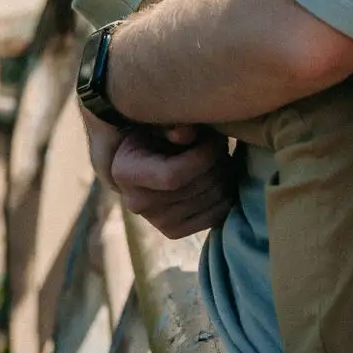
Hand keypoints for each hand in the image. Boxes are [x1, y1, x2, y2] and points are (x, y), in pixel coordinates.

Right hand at [82, 105, 236, 235]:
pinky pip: (216, 216)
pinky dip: (226, 195)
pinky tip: (219, 177)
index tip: (214, 140)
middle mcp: (137, 203)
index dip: (204, 157)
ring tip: (218, 159)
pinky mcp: (174, 231)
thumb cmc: (157, 133)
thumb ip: (171, 123)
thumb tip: (185, 134)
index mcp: (126, 173)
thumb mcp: (160, 121)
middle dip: (218, 161)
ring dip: (224, 175)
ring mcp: (156, 221)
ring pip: (212, 199)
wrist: (147, 160)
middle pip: (198, 187)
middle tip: (219, 146)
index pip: (173, 176)